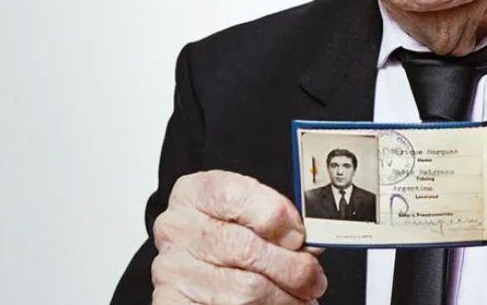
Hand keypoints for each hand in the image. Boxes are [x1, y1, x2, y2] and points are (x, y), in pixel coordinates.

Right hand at [152, 170, 327, 303]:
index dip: (278, 216)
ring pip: (244, 290)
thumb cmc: (229, 229)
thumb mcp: (247, 208)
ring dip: (284, 298)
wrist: (198, 257)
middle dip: (292, 268)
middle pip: (246, 248)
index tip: (301, 236)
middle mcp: (177, 228)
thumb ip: (274, 216)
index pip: (236, 196)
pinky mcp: (174, 302)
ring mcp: (172, 269)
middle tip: (314, 278)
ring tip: (302, 297)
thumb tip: (308, 245)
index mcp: (195, 192)